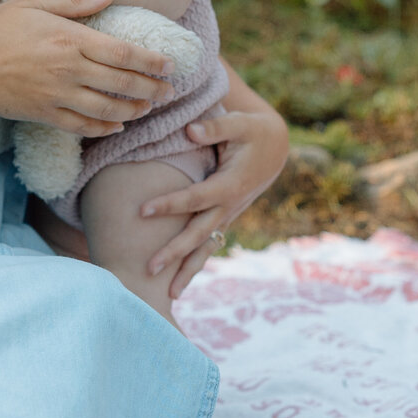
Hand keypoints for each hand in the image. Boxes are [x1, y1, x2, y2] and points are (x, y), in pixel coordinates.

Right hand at [0, 0, 173, 134]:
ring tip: (149, 107)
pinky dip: (104, 128)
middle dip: (151, 88)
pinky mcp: (45, 114)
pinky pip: (82, 126)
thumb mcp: (33, 5)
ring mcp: (57, 95)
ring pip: (107, 108)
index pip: (121, 52)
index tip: (169, 64)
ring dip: (133, 109)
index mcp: (69, 39)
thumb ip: (73, 1)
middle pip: (121, 82)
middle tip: (170, 90)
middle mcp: (68, 69)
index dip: (150, 60)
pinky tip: (117, 125)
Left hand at [138, 103, 288, 298]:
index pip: (195, 198)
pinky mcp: (224, 219)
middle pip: (198, 233)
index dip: (170, 204)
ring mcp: (227, 216)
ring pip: (206, 248)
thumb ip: (215, 127)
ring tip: (169, 294)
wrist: (275, 148)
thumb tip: (190, 131)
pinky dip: (195, 265)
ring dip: (187, 271)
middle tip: (149, 267)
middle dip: (175, 252)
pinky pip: (208, 246)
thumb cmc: (253, 132)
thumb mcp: (240, 123)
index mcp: (230, 184)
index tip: (142, 210)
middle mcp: (229, 206)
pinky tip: (179, 284)